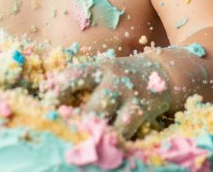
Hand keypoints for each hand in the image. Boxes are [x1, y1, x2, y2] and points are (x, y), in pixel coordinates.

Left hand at [43, 55, 172, 137]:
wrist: (163, 72)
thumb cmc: (123, 76)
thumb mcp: (104, 71)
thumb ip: (85, 83)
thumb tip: (55, 103)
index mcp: (99, 68)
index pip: (74, 76)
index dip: (58, 91)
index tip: (49, 105)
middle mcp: (114, 81)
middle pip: (91, 106)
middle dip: (77, 122)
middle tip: (64, 132)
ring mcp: (130, 96)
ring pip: (108, 121)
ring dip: (94, 133)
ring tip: (82, 142)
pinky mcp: (142, 111)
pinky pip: (124, 131)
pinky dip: (112, 139)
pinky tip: (104, 144)